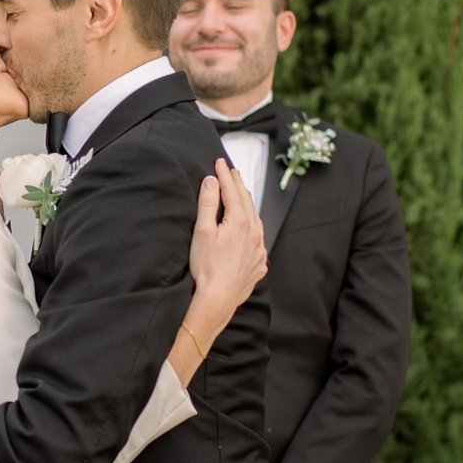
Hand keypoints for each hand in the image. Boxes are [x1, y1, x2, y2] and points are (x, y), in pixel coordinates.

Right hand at [188, 161, 267, 311]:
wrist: (218, 299)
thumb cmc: (207, 268)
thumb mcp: (202, 231)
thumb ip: (208, 203)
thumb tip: (212, 181)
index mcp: (240, 222)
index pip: (232, 191)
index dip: (224, 175)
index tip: (219, 162)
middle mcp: (254, 233)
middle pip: (247, 202)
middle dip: (238, 185)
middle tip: (231, 171)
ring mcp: (259, 249)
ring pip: (256, 219)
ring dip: (248, 204)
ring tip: (242, 194)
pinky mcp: (259, 263)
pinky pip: (259, 238)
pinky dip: (253, 226)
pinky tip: (249, 227)